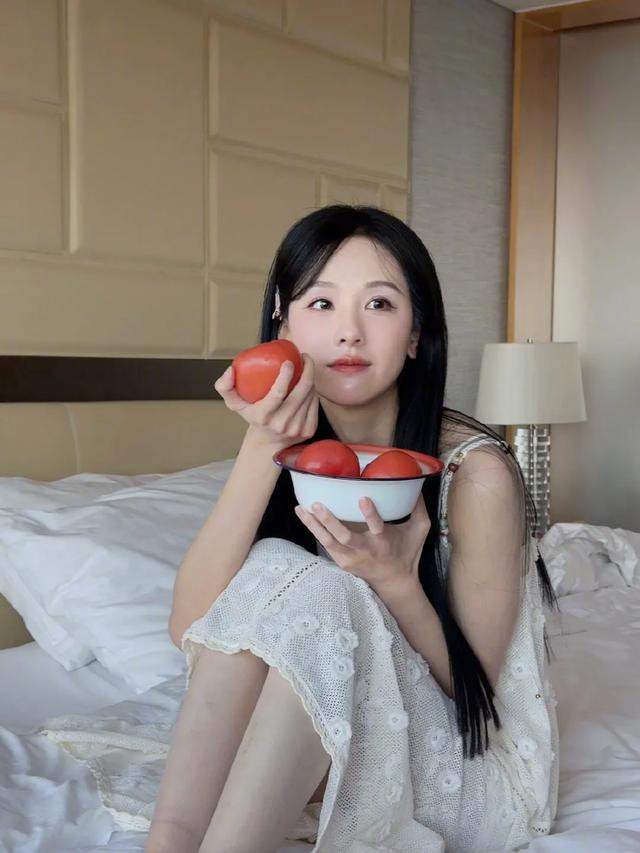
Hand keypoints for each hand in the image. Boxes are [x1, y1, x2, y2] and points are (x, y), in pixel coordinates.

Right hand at [214, 352, 318, 451]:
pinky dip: (313, 392)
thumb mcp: (234, 403)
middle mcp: (282, 424)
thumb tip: (231, 370)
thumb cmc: (252, 416)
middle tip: (304, 357)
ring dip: (310, 379)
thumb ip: (225, 386)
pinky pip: (315, 404)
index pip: (278, 393)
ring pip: (310, 396)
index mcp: (263, 416)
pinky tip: (308, 385)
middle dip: (308, 370)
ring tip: (306, 368)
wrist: (268, 443)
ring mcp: (297, 428)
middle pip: (301, 392)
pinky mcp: (309, 430)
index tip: (289, 361)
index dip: (286, 375)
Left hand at [294, 493, 430, 593]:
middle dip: (329, 521)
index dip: (370, 514)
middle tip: (317, 504)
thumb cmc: (408, 552)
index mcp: (384, 541)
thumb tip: (416, 482)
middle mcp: (365, 551)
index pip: (377, 527)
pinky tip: (303, 516)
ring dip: (313, 525)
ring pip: (329, 542)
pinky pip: (326, 545)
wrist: (395, 582)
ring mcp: (351, 558)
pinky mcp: (342, 562)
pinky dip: (314, 530)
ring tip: (300, 508)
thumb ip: (419, 507)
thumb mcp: (420, 530)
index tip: (363, 498)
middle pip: (344, 538)